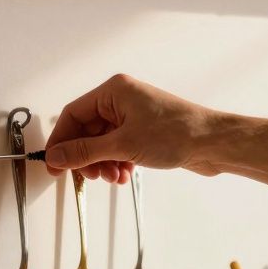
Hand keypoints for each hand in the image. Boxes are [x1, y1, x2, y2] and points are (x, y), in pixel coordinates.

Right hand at [45, 74, 222, 181]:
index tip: (54, 165)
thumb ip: (84, 151)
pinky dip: (117, 164)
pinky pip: (118, 149)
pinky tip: (125, 175)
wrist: (213, 144)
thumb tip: (56, 156)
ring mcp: (133, 116)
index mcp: (114, 91)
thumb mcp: (122, 145)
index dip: (61, 141)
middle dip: (86, 157)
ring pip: (102, 143)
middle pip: (86, 131)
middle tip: (89, 176)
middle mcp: (122, 100)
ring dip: (103, 164)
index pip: (73, 115)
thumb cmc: (176, 133)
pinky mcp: (144, 132)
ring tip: (113, 177)